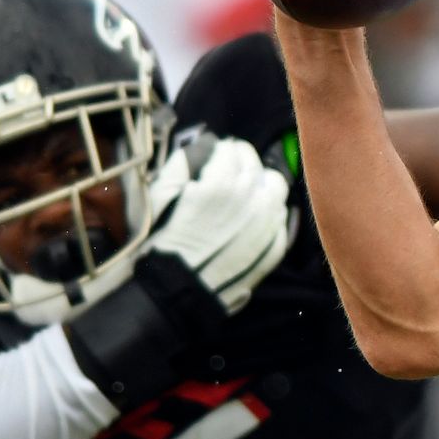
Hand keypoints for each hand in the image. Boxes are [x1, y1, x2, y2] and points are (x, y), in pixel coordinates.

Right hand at [148, 133, 292, 314]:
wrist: (175, 293)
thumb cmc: (160, 242)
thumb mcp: (158, 196)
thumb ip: (182, 164)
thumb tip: (203, 145)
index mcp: (222, 183)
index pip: (233, 149)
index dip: (224, 149)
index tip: (218, 154)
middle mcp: (251, 200)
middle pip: (257, 166)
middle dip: (243, 162)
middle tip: (231, 170)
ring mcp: (267, 226)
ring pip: (276, 189)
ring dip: (261, 186)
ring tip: (245, 193)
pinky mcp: (273, 249)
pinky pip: (279, 220)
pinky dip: (268, 214)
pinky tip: (251, 220)